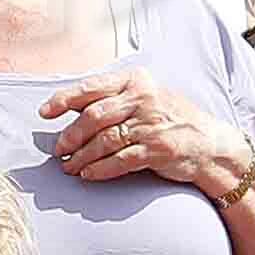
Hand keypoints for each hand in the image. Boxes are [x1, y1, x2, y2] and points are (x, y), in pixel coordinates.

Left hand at [43, 72, 238, 193]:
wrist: (209, 143)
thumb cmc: (171, 119)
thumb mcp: (145, 98)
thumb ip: (113, 99)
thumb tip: (70, 107)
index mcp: (136, 81)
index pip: (92, 88)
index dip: (64, 99)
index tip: (45, 112)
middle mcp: (144, 99)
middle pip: (95, 116)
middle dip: (71, 134)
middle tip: (59, 149)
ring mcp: (151, 124)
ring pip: (105, 140)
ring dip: (82, 156)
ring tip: (69, 166)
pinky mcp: (157, 149)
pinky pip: (120, 160)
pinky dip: (100, 169)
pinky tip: (88, 174)